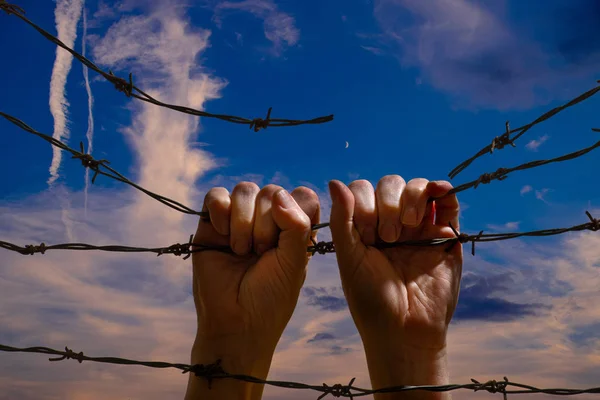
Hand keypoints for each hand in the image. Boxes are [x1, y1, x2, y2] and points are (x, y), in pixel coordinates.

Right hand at [192, 182, 319, 349]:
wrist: (234, 322)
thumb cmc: (270, 298)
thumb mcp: (294, 263)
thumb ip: (296, 226)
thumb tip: (278, 195)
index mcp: (295, 227)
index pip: (302, 195)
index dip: (296, 210)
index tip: (287, 240)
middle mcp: (268, 219)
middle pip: (271, 192)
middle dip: (266, 224)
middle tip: (261, 253)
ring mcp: (239, 218)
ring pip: (245, 190)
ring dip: (243, 221)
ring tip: (241, 250)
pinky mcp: (212, 222)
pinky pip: (216, 195)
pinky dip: (220, 211)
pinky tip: (222, 235)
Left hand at [328, 176, 462, 351]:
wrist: (404, 330)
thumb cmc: (371, 299)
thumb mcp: (349, 258)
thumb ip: (342, 219)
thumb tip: (333, 181)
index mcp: (365, 227)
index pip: (363, 190)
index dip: (365, 204)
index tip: (367, 235)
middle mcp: (392, 222)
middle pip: (390, 184)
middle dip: (388, 204)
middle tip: (388, 237)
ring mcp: (420, 227)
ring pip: (417, 188)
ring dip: (411, 198)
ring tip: (409, 228)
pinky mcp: (445, 234)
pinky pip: (447, 201)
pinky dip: (443, 190)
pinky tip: (438, 191)